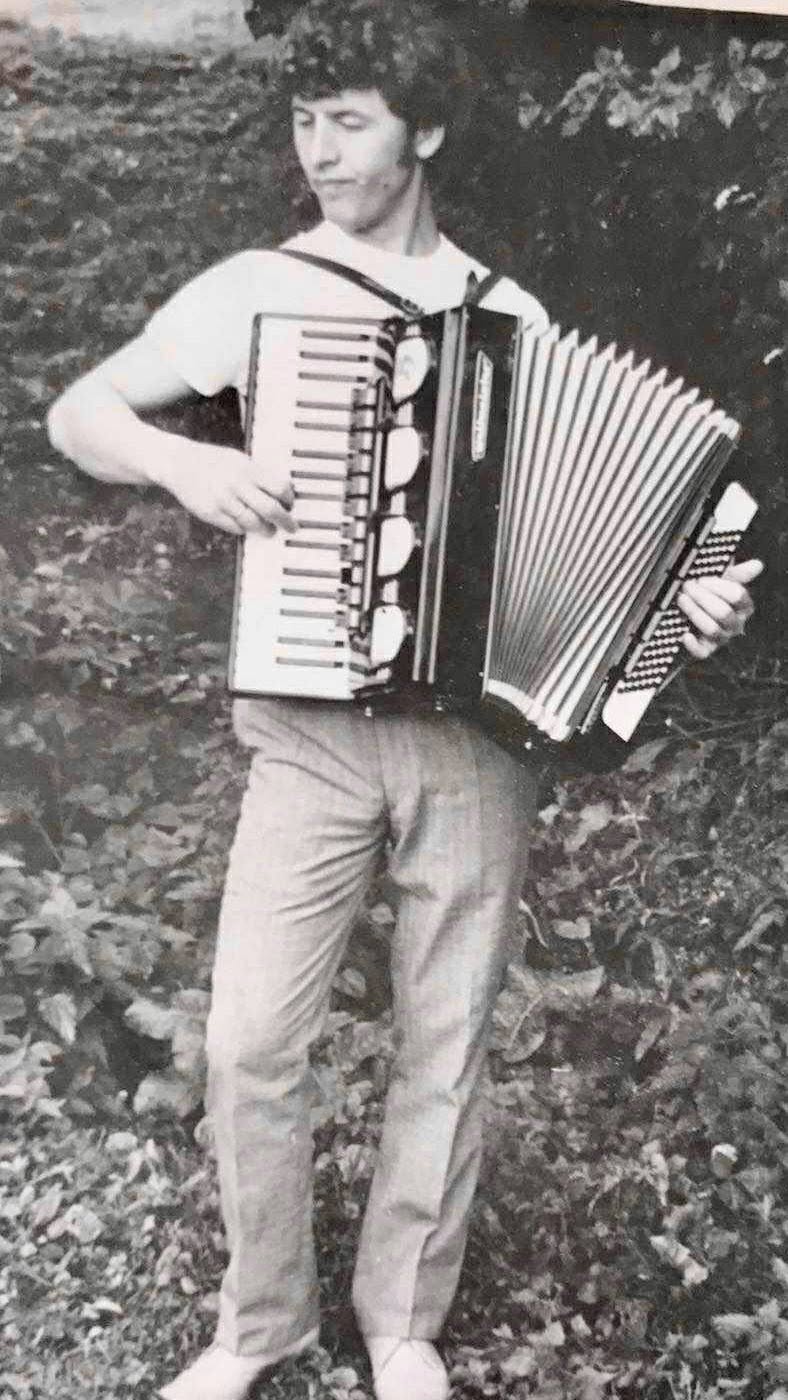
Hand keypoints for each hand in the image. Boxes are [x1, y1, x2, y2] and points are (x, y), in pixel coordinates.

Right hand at [155, 437, 296, 535]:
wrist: (178, 462)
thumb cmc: (213, 461)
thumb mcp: (239, 460)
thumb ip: (258, 474)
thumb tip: (283, 490)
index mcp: (247, 469)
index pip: (279, 487)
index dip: (288, 499)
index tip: (290, 505)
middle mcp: (236, 484)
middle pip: (270, 509)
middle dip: (285, 522)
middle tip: (291, 528)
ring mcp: (223, 500)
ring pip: (254, 523)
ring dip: (266, 530)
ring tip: (269, 531)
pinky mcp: (211, 513)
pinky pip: (236, 528)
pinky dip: (245, 529)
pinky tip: (247, 526)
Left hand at [677, 557, 762, 660]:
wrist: (697, 616)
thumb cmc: (713, 597)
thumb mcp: (724, 583)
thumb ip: (739, 574)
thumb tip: (757, 564)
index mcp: (743, 607)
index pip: (738, 596)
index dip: (719, 587)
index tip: (702, 579)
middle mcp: (735, 624)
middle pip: (724, 613)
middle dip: (703, 598)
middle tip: (688, 587)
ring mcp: (721, 638)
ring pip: (712, 629)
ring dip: (695, 612)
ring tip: (682, 599)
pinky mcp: (706, 650)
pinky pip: (702, 653)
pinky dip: (693, 645)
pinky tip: (685, 635)